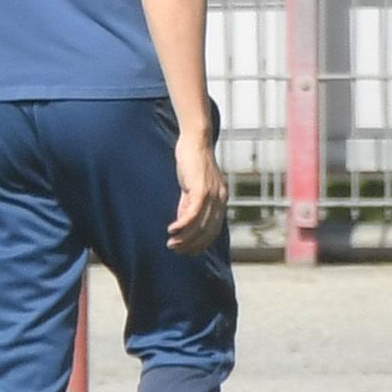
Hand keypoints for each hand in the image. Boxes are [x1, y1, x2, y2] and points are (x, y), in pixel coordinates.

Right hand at [165, 124, 229, 252]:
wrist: (195, 140)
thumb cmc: (192, 161)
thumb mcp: (191, 187)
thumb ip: (188, 203)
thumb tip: (182, 223)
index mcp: (221, 200)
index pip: (213, 230)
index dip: (201, 244)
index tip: (187, 252)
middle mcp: (220, 199)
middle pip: (208, 231)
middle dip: (191, 244)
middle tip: (175, 250)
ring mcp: (213, 194)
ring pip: (200, 225)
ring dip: (185, 238)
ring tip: (171, 244)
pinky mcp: (202, 188)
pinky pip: (193, 213)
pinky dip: (182, 224)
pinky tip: (171, 230)